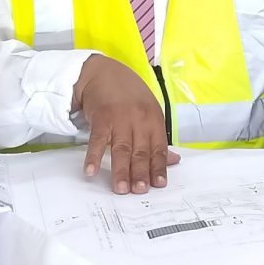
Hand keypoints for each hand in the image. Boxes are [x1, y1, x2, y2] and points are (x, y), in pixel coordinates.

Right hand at [72, 55, 179, 194]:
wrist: (103, 73)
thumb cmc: (128, 94)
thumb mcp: (149, 112)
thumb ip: (157, 138)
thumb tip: (172, 160)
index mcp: (154, 119)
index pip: (159, 147)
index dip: (159, 167)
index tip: (159, 185)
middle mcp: (139, 119)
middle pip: (141, 150)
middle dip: (141, 173)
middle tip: (140, 191)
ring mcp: (120, 118)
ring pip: (122, 148)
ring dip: (121, 170)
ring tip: (121, 189)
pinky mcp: (101, 117)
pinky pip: (97, 140)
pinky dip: (93, 156)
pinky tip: (90, 171)